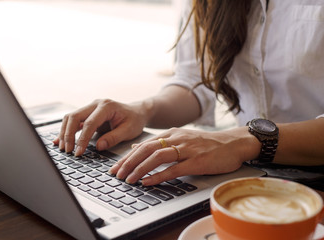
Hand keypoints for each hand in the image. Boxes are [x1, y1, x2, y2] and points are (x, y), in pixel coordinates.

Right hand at [53, 99, 149, 155]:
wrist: (137, 112)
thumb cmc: (134, 120)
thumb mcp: (128, 130)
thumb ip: (113, 138)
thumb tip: (99, 147)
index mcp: (106, 106)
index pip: (90, 123)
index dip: (82, 139)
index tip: (78, 152)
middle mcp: (96, 104)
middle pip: (74, 117)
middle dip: (68, 135)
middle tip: (68, 151)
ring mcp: (90, 107)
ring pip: (70, 118)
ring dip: (65, 133)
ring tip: (63, 148)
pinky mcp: (87, 113)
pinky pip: (73, 121)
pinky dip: (66, 131)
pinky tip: (58, 140)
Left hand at [109, 127, 260, 185]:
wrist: (233, 143)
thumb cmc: (207, 143)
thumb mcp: (180, 138)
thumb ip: (159, 143)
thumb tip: (136, 147)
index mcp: (171, 134)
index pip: (143, 144)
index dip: (127, 156)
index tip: (116, 167)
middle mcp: (176, 139)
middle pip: (146, 149)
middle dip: (129, 162)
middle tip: (117, 174)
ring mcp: (187, 149)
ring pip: (157, 157)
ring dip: (140, 169)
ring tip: (129, 179)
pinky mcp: (196, 161)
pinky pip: (174, 169)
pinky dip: (159, 176)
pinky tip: (148, 182)